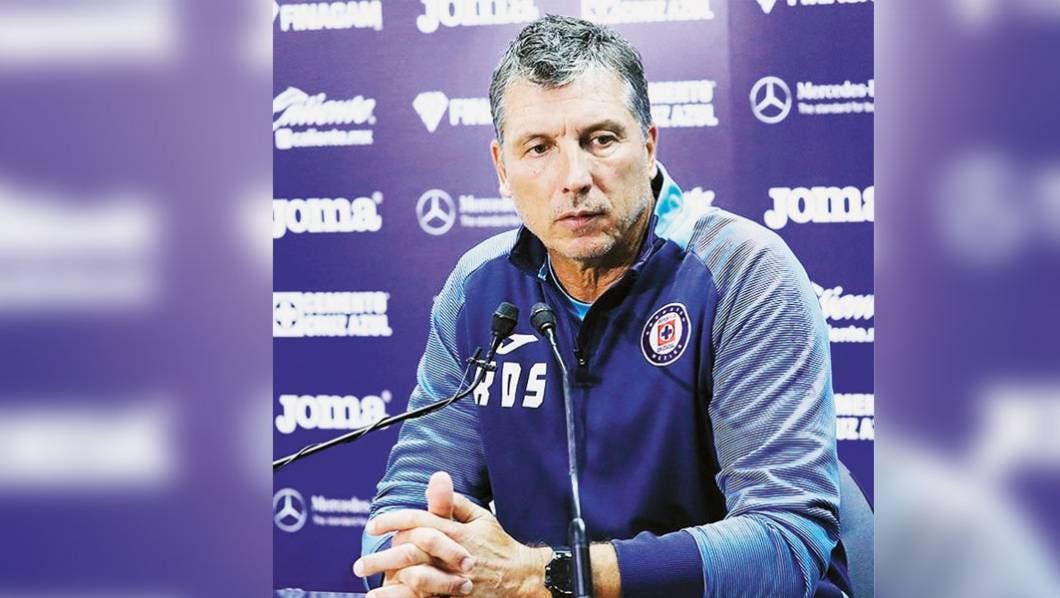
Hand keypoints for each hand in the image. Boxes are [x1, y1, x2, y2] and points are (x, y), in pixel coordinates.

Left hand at [358, 471, 550, 597]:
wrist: (520, 577)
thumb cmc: (498, 545)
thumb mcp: (482, 518)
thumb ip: (456, 502)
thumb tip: (437, 479)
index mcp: (456, 531)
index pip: (418, 520)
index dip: (392, 521)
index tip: (372, 526)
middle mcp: (452, 553)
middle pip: (410, 550)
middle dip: (382, 556)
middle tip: (359, 563)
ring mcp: (454, 576)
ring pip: (414, 576)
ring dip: (388, 580)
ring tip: (369, 584)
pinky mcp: (456, 594)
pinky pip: (425, 597)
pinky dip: (404, 597)